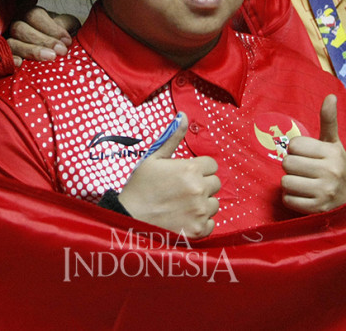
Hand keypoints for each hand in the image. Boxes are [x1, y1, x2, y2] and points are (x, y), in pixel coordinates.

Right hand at [6, 7, 80, 66]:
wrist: (51, 59)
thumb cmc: (59, 40)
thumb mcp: (67, 28)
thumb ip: (66, 26)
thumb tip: (64, 38)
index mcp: (31, 16)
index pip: (34, 16)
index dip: (50, 28)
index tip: (67, 41)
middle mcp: (14, 26)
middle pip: (20, 29)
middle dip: (42, 40)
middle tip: (60, 51)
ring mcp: (5, 42)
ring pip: (10, 43)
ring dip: (30, 51)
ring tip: (49, 58)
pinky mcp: (1, 58)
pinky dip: (10, 60)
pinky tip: (20, 64)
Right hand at [118, 113, 219, 238]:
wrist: (130, 218)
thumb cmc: (140, 186)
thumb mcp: (153, 158)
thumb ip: (172, 137)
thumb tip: (184, 116)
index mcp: (190, 169)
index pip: (212, 165)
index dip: (200, 168)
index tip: (186, 174)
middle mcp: (199, 189)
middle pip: (215, 183)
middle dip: (203, 184)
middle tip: (184, 190)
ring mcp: (200, 211)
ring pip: (214, 203)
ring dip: (203, 203)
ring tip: (183, 205)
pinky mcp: (199, 230)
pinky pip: (211, 223)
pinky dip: (201, 222)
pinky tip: (186, 218)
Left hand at [281, 94, 345, 212]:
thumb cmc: (337, 169)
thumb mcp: (334, 144)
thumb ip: (328, 121)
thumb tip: (330, 96)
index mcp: (333, 152)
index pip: (293, 145)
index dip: (297, 151)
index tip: (308, 157)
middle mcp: (330, 171)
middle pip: (287, 163)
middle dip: (293, 168)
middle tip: (306, 172)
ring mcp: (324, 192)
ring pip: (285, 182)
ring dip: (291, 184)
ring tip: (305, 184)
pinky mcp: (317, 209)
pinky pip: (288, 199)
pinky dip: (292, 199)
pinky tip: (305, 197)